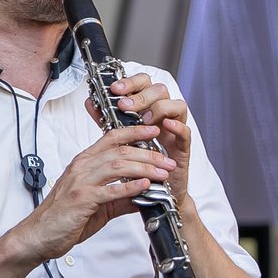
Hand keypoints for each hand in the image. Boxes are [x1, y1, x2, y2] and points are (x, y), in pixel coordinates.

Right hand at [10, 124, 175, 263]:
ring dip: (144, 168)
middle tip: (167, 161)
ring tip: (162, 173)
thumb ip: (120, 196)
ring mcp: (81, 182)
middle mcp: (82, 168)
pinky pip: (110, 190)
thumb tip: (144, 194)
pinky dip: (130, 187)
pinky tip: (145, 186)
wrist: (39, 235)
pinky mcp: (82, 199)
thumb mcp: (96, 203)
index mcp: (84, 163)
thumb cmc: (64, 217)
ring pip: (118, 166)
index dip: (134, 132)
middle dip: (148, 154)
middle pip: (120, 151)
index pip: (111, 138)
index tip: (153, 131)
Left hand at [92, 71, 195, 205]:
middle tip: (125, 105)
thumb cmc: (137, 165)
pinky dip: (178, 126)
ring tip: (145, 118)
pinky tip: (167, 125)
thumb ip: (107, 121)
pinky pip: (186, 132)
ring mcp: (174, 131)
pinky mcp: (183, 149)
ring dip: (160, 108)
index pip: (144, 84)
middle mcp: (163, 117)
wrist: (153, 195)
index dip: (131, 82)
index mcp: (148, 111)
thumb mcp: (119, 140)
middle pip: (160, 90)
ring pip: (177, 106)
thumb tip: (90, 102)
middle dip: (142, 95)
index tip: (115, 88)